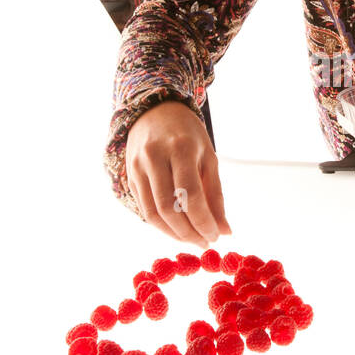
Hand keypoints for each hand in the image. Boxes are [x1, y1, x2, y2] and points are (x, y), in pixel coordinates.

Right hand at [124, 100, 232, 244]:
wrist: (155, 112)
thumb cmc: (188, 135)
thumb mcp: (208, 158)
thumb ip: (215, 195)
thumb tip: (224, 231)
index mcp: (181, 148)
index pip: (190, 195)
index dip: (203, 222)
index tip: (215, 237)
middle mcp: (155, 157)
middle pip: (168, 208)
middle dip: (188, 232)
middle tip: (204, 243)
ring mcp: (138, 166)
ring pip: (152, 212)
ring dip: (173, 233)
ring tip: (191, 240)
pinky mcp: (129, 175)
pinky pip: (144, 208)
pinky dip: (161, 224)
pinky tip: (176, 229)